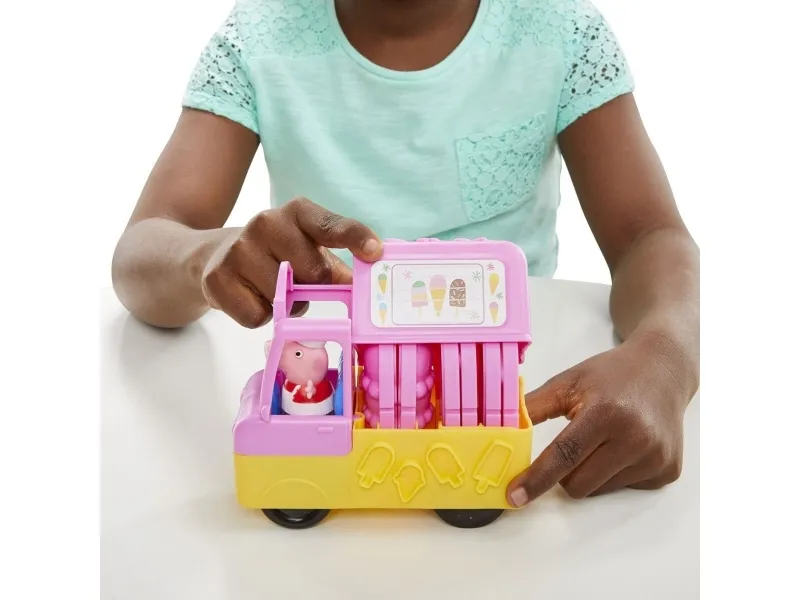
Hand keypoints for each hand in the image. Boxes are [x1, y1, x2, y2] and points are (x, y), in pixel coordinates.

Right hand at [201, 197, 381, 327]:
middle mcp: (267, 223)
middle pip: (313, 273)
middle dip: (312, 287)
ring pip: (283, 299)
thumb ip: (338, 268)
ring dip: (284, 305)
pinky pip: (257, 316)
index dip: (355, 238)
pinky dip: (260, 316)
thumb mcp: (308, 252)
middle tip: (297, 282)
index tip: (375, 252)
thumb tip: (362, 289)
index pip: (330, 225)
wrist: (215, 255)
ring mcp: (239, 249)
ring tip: (269, 288)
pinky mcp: (218, 278)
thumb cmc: (276, 255)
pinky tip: (249, 297)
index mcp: (298, 213)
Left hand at [507, 334, 692, 506]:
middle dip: (564, 471)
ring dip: (591, 472)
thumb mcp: (569, 382)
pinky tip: (627, 445)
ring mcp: (655, 458)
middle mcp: (635, 438)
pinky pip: (623, 488)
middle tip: (575, 441)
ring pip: (598, 490)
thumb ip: (533, 406)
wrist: (664, 370)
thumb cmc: (612, 374)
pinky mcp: (668, 471)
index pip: (563, 455)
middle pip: (577, 483)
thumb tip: (499, 428)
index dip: (536, 478)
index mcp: (606, 413)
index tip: (515, 496)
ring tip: (606, 438)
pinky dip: (615, 473)